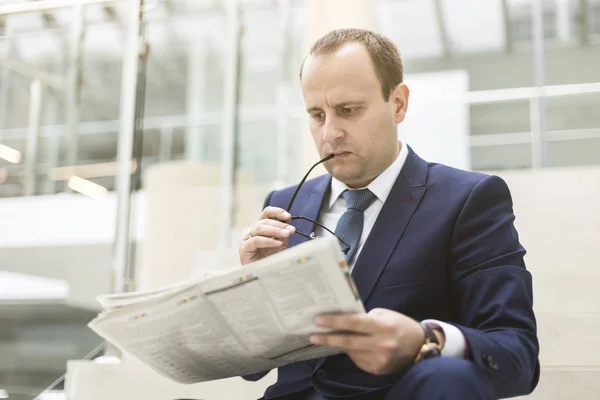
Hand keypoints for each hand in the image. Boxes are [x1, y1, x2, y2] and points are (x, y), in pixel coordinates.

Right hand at [239, 206, 295, 264]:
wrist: (262, 274)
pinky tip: (278, 243)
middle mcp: (251, 230)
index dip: (277, 212)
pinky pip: (255, 241)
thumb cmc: (270, 258)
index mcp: (260, 226)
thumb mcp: (280, 244)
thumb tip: (290, 227)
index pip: (266, 213)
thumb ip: (283, 234)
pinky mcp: (243, 248)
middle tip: (291, 230)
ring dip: (275, 230)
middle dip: (280, 225)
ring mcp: (245, 238)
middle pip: (264, 221)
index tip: (288, 217)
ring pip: (259, 228)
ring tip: (286, 235)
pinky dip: (268, 241)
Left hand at [309, 308, 425, 374]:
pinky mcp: (378, 370)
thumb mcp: (385, 314)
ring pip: (351, 352)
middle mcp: (380, 344)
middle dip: (328, 338)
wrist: (420, 346)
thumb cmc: (400, 324)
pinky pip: (358, 361)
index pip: (353, 323)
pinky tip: (351, 348)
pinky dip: (352, 354)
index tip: (318, 320)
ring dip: (339, 346)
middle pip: (348, 341)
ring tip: (328, 339)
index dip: (334, 322)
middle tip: (312, 336)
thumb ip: (365, 318)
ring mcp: (379, 359)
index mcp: (382, 325)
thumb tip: (343, 320)